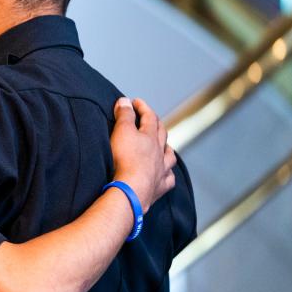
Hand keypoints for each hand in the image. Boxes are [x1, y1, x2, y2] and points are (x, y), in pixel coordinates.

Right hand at [110, 97, 175, 211]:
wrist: (130, 190)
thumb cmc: (124, 161)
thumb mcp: (121, 132)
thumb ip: (124, 115)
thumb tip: (125, 101)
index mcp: (151, 137)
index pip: (149, 117)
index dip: (142, 107)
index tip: (135, 102)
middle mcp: (160, 152)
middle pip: (162, 134)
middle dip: (156, 124)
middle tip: (150, 119)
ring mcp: (162, 170)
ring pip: (169, 156)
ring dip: (167, 149)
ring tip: (164, 146)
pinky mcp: (158, 187)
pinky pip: (169, 179)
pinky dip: (168, 174)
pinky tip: (166, 174)